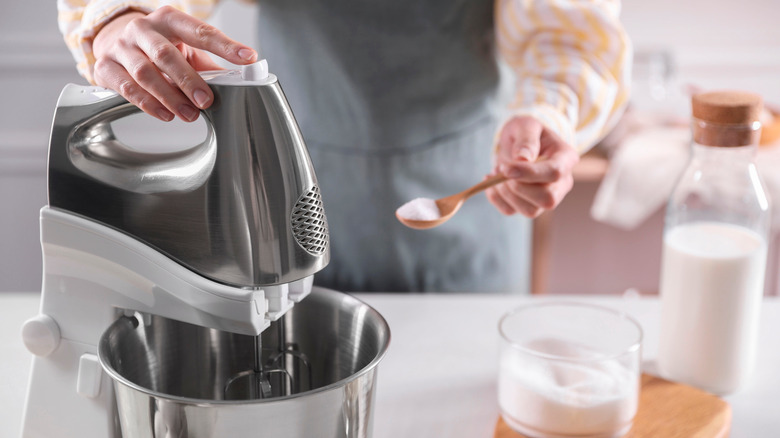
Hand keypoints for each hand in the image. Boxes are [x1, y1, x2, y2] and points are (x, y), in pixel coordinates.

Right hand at [91, 6, 257, 121]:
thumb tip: (239, 84)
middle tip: (206, 100)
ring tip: (189, 114)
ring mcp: (121, 47)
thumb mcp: (185, 49)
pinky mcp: (106, 67)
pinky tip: (165, 114)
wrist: (114, 41)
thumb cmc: (158, 46)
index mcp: (169, 19)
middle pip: (165, 54)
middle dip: (188, 80)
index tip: (248, 58)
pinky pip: (127, 88)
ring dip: (169, 97)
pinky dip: (148, 104)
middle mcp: (142, 29)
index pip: (200, 31)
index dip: (226, 45)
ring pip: (145, 73)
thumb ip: (209, 66)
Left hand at [485, 116, 578, 217]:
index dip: (529, 173)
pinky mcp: (528, 205)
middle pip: (547, 199)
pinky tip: (491, 182)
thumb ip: (526, 138)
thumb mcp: (526, 125)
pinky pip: (511, 211)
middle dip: (518, 187)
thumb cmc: (526, 132)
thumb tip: (523, 159)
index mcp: (565, 159)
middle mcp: (561, 183)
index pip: (554, 173)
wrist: (517, 142)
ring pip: (530, 211)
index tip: (506, 168)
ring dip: (506, 193)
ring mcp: (546, 197)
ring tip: (496, 172)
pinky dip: (496, 198)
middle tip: (501, 169)